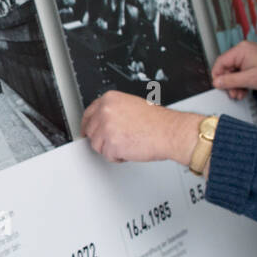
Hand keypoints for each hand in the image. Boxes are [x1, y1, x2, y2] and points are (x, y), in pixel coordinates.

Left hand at [81, 91, 201, 163]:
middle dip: (103, 139)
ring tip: (128, 143)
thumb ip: (114, 111)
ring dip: (111, 149)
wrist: (170, 132)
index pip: (88, 113)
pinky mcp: (111, 144)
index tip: (86, 131)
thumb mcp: (132, 105)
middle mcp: (105, 111)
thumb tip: (102, 121)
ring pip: (97, 146)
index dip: (87, 125)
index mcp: (110, 99)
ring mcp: (106, 127)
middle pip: (91, 132)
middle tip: (118, 140)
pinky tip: (130, 149)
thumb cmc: (158, 122)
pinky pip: (108, 156)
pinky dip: (118, 157)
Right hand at [211, 40, 256, 99]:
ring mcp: (247, 55)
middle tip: (232, 93)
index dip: (218, 76)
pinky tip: (244, 89)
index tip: (219, 86)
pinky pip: (240, 71)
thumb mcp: (250, 79)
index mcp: (241, 50)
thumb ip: (230, 81)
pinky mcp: (251, 61)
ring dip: (234, 84)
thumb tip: (217, 82)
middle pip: (227, 68)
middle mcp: (243, 50)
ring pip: (233, 71)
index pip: (220, 62)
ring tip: (239, 93)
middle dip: (229, 83)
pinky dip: (240, 81)